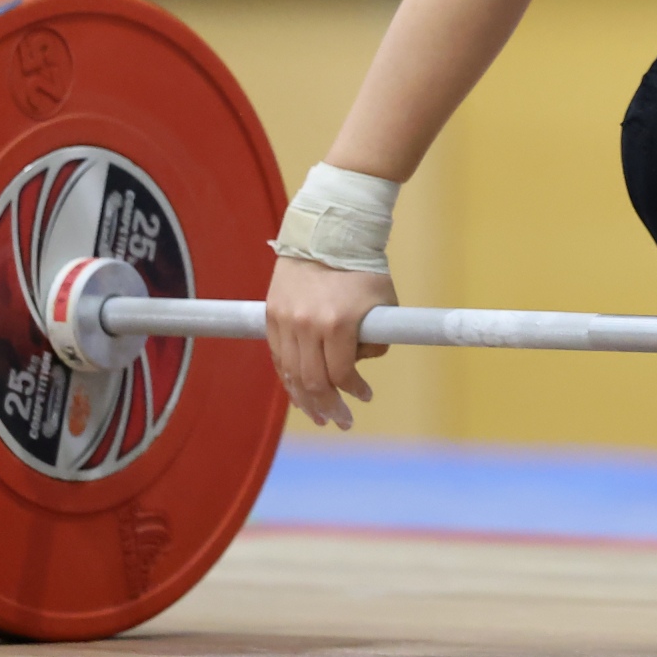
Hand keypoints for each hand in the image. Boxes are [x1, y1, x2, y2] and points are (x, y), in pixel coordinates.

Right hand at [264, 257, 395, 428]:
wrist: (327, 235)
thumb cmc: (363, 269)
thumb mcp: (384, 304)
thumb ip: (376, 340)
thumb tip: (359, 364)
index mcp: (338, 323)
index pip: (340, 374)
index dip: (353, 391)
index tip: (364, 397)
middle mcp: (307, 324)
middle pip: (312, 381)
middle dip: (329, 407)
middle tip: (341, 421)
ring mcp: (285, 320)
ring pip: (290, 373)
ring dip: (305, 399)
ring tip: (319, 415)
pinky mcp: (272, 314)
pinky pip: (278, 356)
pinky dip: (287, 378)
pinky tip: (298, 394)